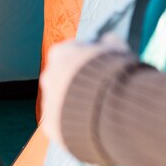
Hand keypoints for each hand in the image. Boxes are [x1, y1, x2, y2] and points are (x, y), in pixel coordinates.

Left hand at [39, 35, 128, 150]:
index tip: (97, 68)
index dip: (84, 61)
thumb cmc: (115, 74)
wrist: (110, 108)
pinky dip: (76, 126)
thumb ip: (109, 43)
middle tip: (100, 92)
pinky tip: (93, 126)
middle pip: (62, 79)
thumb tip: (108, 38)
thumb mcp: (117, 51)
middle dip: (78, 84)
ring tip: (100, 112)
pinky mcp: (52, 126)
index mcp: (60, 54)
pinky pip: (63, 125)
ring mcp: (48, 102)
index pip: (68, 53)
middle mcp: (49, 76)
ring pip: (62, 103)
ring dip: (77, 106)